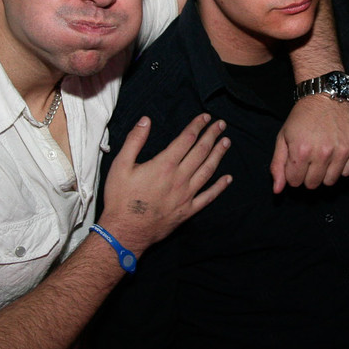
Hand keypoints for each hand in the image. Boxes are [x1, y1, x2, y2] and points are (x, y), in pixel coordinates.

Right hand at [102, 114, 230, 252]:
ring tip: (226, 142)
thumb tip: (146, 120)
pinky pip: (208, 197)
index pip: (186, 139)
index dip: (197, 126)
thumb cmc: (120, 199)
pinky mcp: (188, 211)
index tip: (205, 117)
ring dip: (218, 155)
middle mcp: (179, 178)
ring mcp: (186, 195)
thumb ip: (135, 140)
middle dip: (212, 135)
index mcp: (164, 165)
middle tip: (221, 124)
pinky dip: (219, 187)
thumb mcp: (120, 165)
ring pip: (207, 170)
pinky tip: (228, 179)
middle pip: (201, 151)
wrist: (125, 232)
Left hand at [270, 97, 348, 192]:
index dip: (293, 173)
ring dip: (324, 173)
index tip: (296, 162)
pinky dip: (340, 166)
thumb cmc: (302, 116)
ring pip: (330, 181)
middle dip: (308, 175)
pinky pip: (347, 172)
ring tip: (322, 157)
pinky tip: (335, 152)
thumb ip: (278, 165)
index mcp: (301, 151)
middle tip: (309, 159)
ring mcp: (342, 151)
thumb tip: (278, 191)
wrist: (326, 94)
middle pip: (313, 184)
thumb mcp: (283, 137)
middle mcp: (323, 153)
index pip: (295, 182)